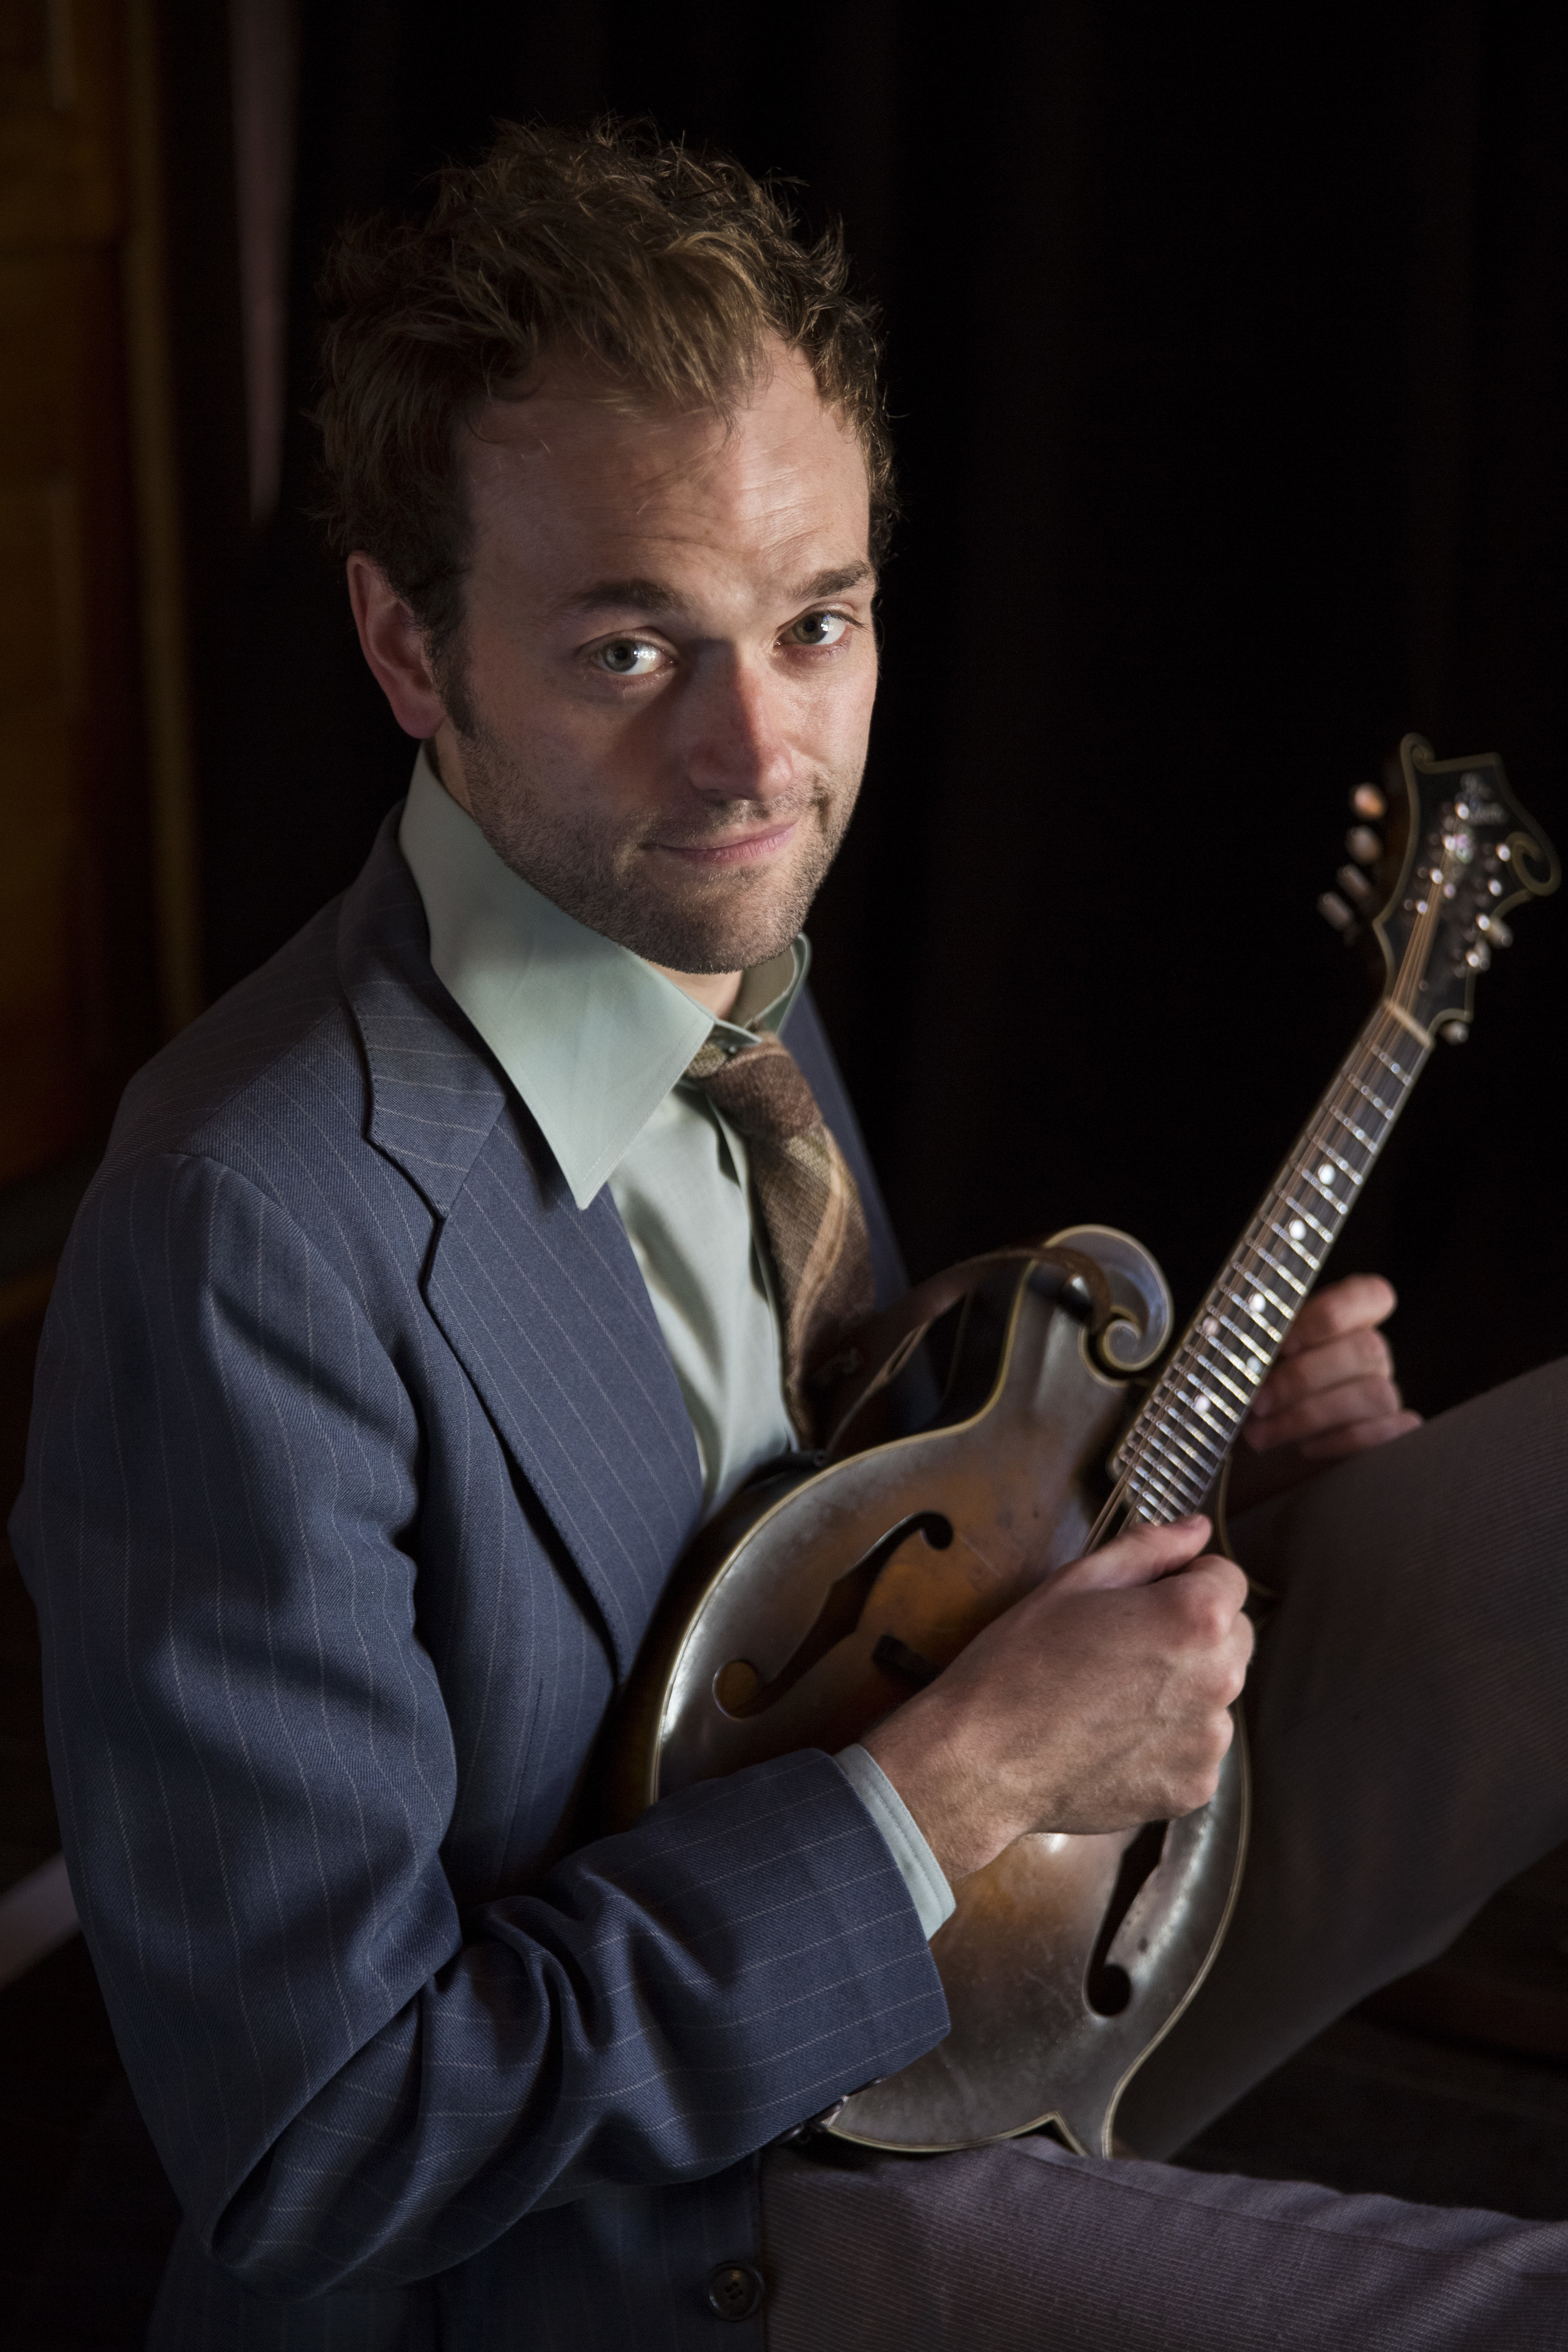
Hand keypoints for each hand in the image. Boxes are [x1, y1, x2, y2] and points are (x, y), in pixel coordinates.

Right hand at [861, 1514, 1251, 1885]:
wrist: (983, 1760)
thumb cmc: (1020, 1660)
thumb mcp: (1074, 1582)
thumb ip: (1149, 1548)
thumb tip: (1198, 1529)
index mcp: (1195, 1616)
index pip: (1228, 1579)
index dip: (1185, 1580)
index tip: (1141, 1600)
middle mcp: (1220, 1678)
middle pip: (1233, 1637)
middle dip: (1195, 1633)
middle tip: (1124, 1647)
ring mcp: (1210, 1741)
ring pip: (1216, 1695)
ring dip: (1183, 1689)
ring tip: (1115, 1698)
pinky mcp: (1195, 1788)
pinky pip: (1197, 1749)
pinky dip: (1169, 1743)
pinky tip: (1116, 1739)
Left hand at [1240, 1272, 1420, 1472]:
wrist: (1248, 1461)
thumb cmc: (1249, 1403)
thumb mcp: (1244, 1370)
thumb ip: (1253, 1349)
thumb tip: (1248, 1351)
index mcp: (1341, 1324)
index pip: (1370, 1295)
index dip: (1333, 1313)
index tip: (1285, 1343)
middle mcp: (1368, 1356)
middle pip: (1366, 1349)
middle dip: (1304, 1377)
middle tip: (1258, 1402)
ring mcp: (1384, 1397)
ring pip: (1374, 1393)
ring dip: (1310, 1415)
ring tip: (1262, 1434)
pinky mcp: (1387, 1438)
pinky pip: (1387, 1434)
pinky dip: (1342, 1441)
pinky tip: (1305, 1449)